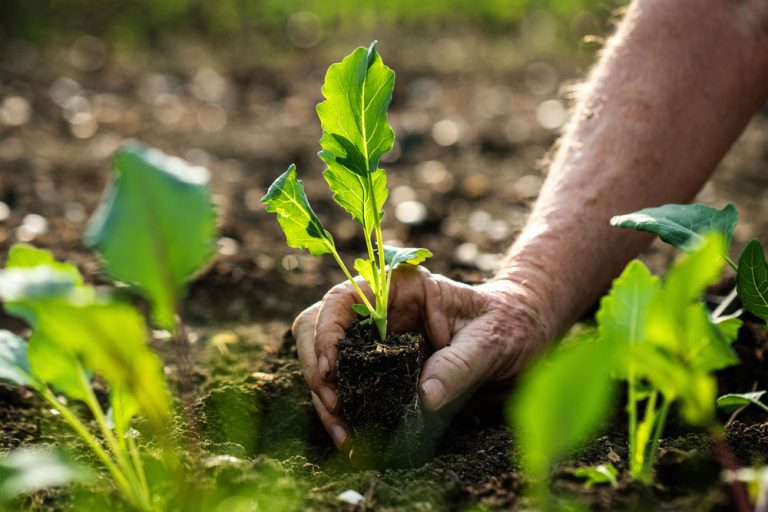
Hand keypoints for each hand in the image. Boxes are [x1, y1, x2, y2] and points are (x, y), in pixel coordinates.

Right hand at [292, 265, 551, 448]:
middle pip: (319, 326)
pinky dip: (342, 409)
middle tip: (334, 406)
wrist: (522, 334)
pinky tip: (349, 435)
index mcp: (400, 287)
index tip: (332, 368)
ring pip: (326, 358)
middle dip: (318, 367)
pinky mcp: (381, 365)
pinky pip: (347, 383)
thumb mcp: (491, 340)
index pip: (343, 297)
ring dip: (324, 394)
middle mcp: (380, 309)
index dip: (326, 330)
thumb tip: (425, 397)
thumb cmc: (509, 324)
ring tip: (342, 432)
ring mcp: (376, 337)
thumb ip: (459, 364)